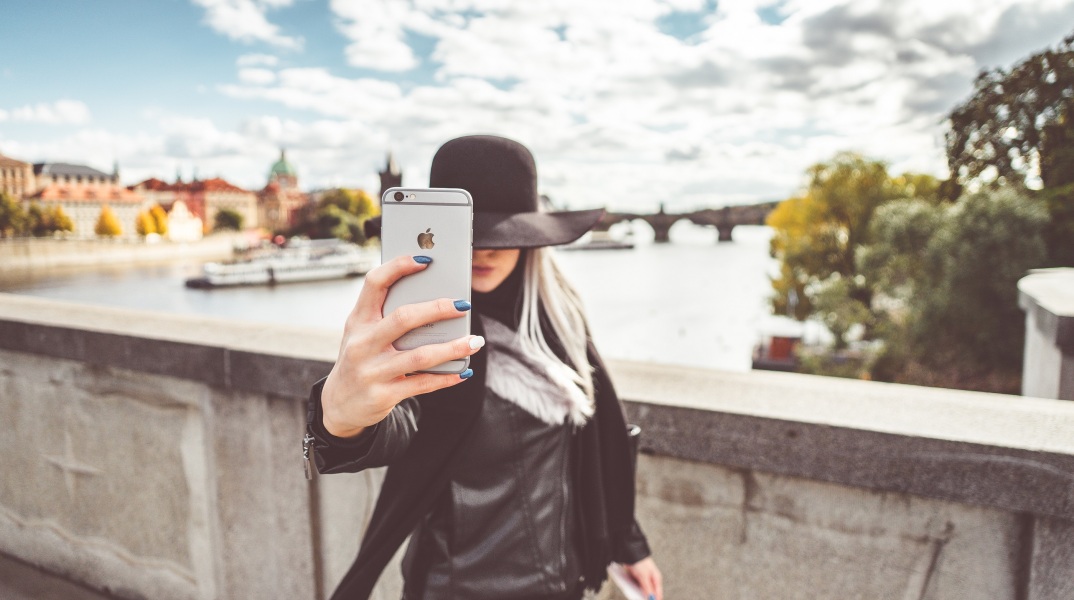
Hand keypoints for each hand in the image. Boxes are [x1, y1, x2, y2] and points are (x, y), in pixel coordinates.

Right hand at [320, 255, 483, 437]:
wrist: (339, 404)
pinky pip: (423, 384)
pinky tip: (464, 371)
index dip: (399, 267)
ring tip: (475, 342)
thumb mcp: (363, 333)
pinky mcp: (383, 395)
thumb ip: (387, 316)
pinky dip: (447, 377)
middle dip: (438, 309)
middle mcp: (362, 343)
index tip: (426, 260)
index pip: (375, 283)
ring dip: (453, 348)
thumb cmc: (361, 358)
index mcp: (358, 320)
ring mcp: (372, 370)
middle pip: (404, 318)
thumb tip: (436, 300)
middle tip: (464, 305)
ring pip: (420, 355)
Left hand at [624, 557, 662, 599]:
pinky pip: (637, 587)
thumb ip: (648, 589)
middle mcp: (652, 580)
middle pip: (650, 594)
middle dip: (645, 597)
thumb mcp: (644, 577)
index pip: (658, 595)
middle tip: (637, 598)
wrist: (630, 551)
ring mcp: (645, 579)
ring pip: (643, 591)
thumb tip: (651, 599)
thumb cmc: (640, 561)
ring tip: (633, 595)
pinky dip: (634, 589)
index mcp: (656, 580)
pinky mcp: (638, 577)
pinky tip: (630, 590)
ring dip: (638, 594)